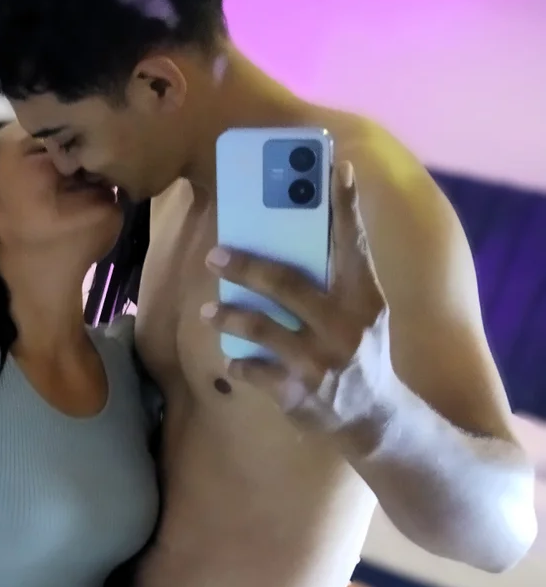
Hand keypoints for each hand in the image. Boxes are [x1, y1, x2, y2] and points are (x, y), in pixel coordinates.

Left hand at [203, 162, 397, 443]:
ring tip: (211, 310)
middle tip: (215, 254)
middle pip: (288, 284)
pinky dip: (240, 365)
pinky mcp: (300, 394)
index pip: (354, 245)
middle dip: (246, 266)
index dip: (346, 206)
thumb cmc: (360, 351)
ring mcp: (321, 363)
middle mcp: (345, 328)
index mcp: (364, 300)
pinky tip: (232, 361)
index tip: (337, 168)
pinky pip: (256, 372)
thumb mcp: (363, 313)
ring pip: (263, 329)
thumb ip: (338, 278)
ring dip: (230, 317)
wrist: (375, 417)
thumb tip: (298, 230)